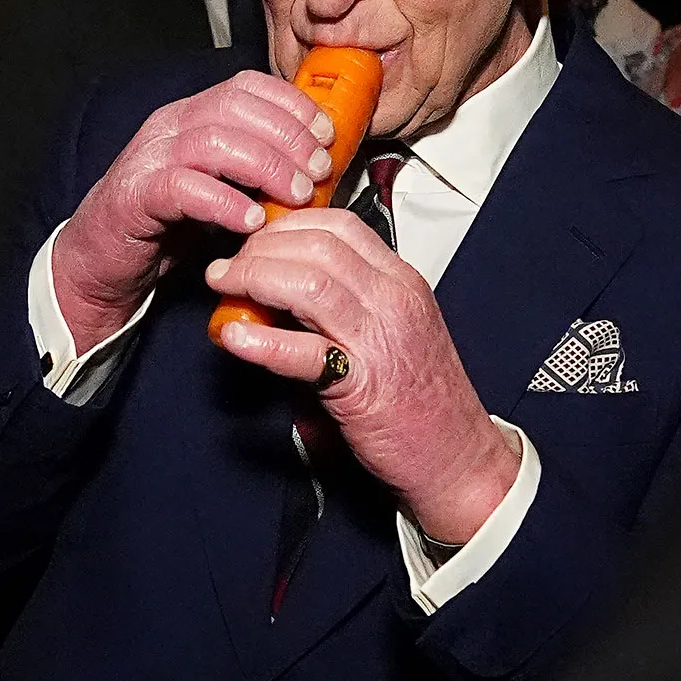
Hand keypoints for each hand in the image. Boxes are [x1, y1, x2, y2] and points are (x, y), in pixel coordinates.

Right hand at [51, 70, 336, 352]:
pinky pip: (183, 188)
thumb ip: (256, 170)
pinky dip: (224, 202)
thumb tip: (317, 168)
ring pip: (213, 141)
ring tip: (295, 195)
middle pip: (234, 108)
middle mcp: (168, 128)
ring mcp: (148, 159)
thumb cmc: (164, 224)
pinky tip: (252, 220)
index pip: (245, 86)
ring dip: (264, 166)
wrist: (101, 261)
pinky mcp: (134, 197)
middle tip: (319, 169)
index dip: (292, 104)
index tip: (327, 133)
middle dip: (287, 135)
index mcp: (190, 116)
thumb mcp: (218, 185)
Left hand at [205, 209, 520, 545]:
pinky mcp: (362, 387)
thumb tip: (278, 285)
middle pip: (317, 246)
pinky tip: (235, 337)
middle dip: (260, 248)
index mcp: (400, 283)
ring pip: (309, 284)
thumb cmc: (422, 397)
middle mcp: (393, 302)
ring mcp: (379, 341)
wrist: (457, 455)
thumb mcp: (390, 328)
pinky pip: (306, 354)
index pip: (339, 226)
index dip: (286, 225)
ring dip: (253, 278)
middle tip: (229, 266)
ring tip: (224, 286)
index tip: (255, 238)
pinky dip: (264, 342)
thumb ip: (344, 301)